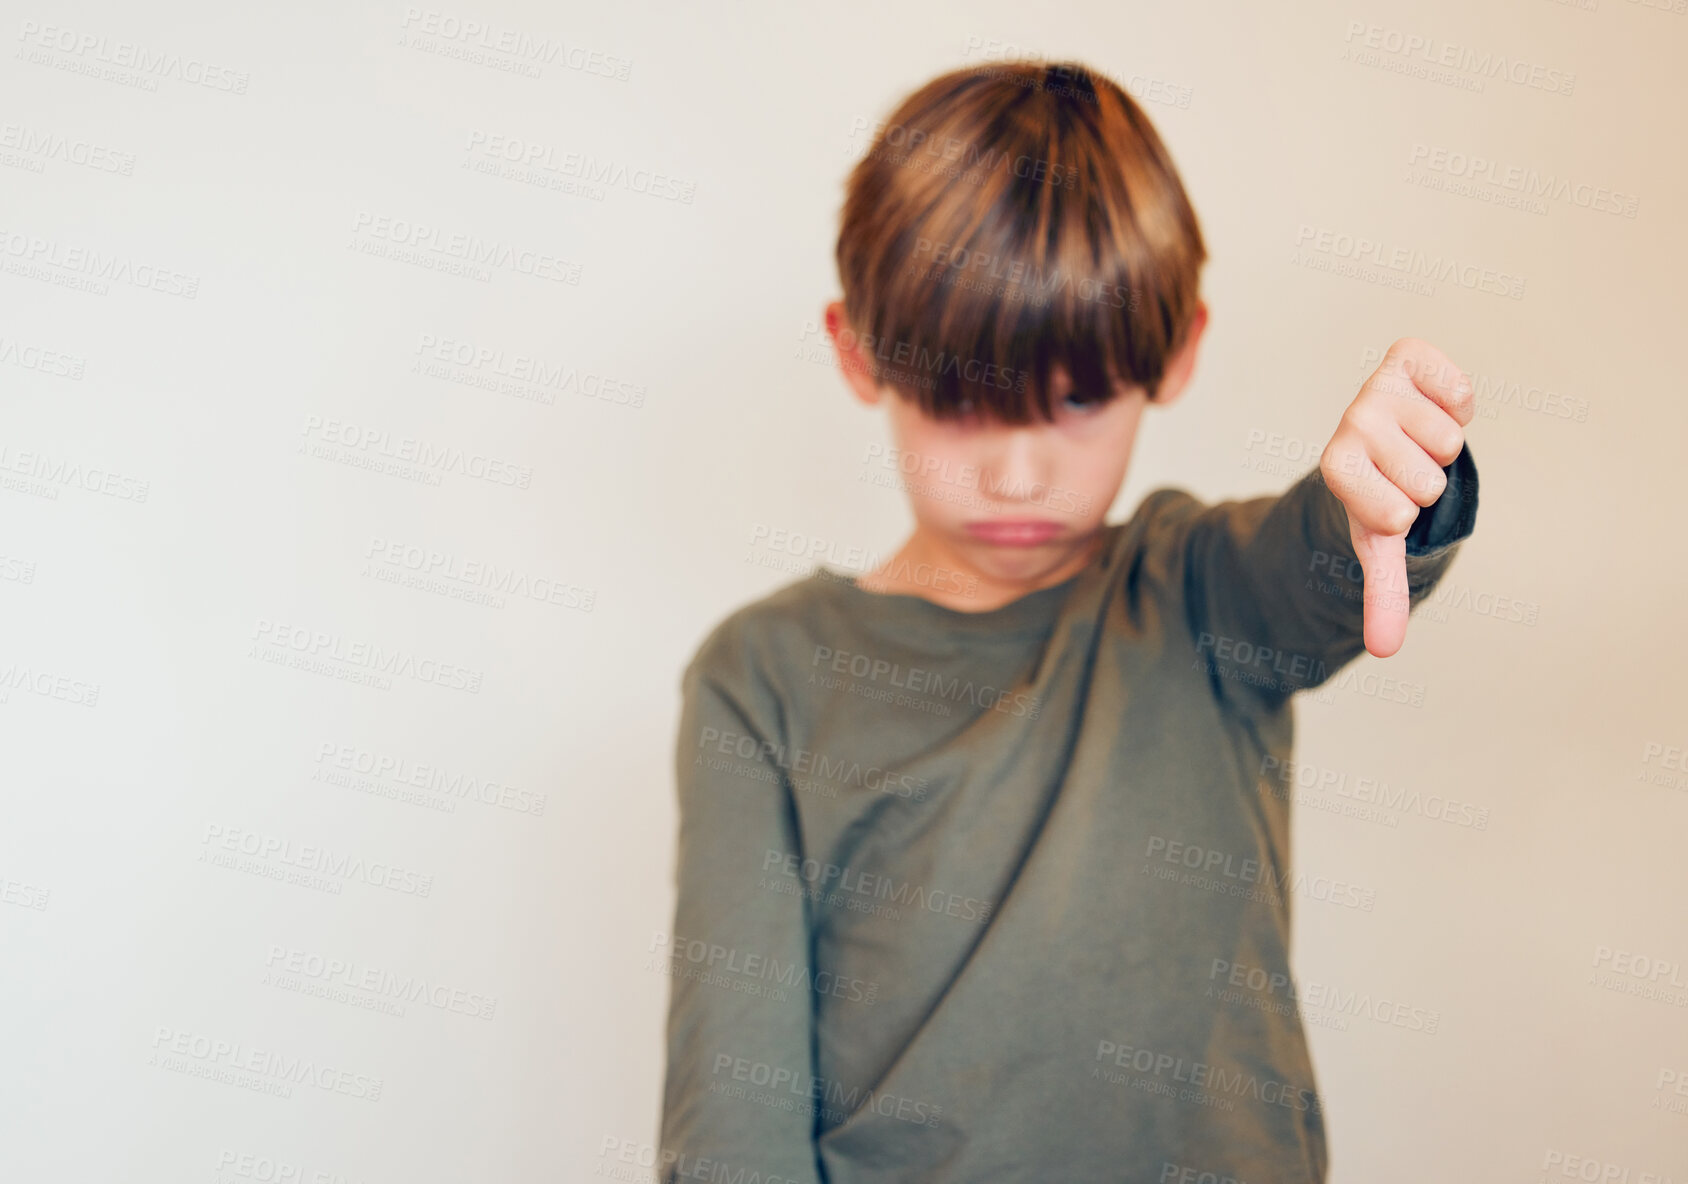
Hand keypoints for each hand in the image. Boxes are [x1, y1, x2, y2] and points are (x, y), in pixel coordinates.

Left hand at [1319, 338, 1474, 658]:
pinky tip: (1434, 407)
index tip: (1391, 505)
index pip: (1393, 512)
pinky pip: (1457, 388)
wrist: (1385, 436)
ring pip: (1447, 440)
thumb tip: (1385, 651)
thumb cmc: (1381, 493)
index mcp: (1336, 470)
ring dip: (1443, 446)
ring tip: (1417, 441)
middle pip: (1429, 477)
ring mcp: (1375, 389)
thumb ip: (1381, 593)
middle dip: (1429, 481)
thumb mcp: (1379, 541)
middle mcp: (1349, 424)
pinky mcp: (1406, 357)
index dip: (1405, 513)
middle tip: (1407, 470)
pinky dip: (1459, 403)